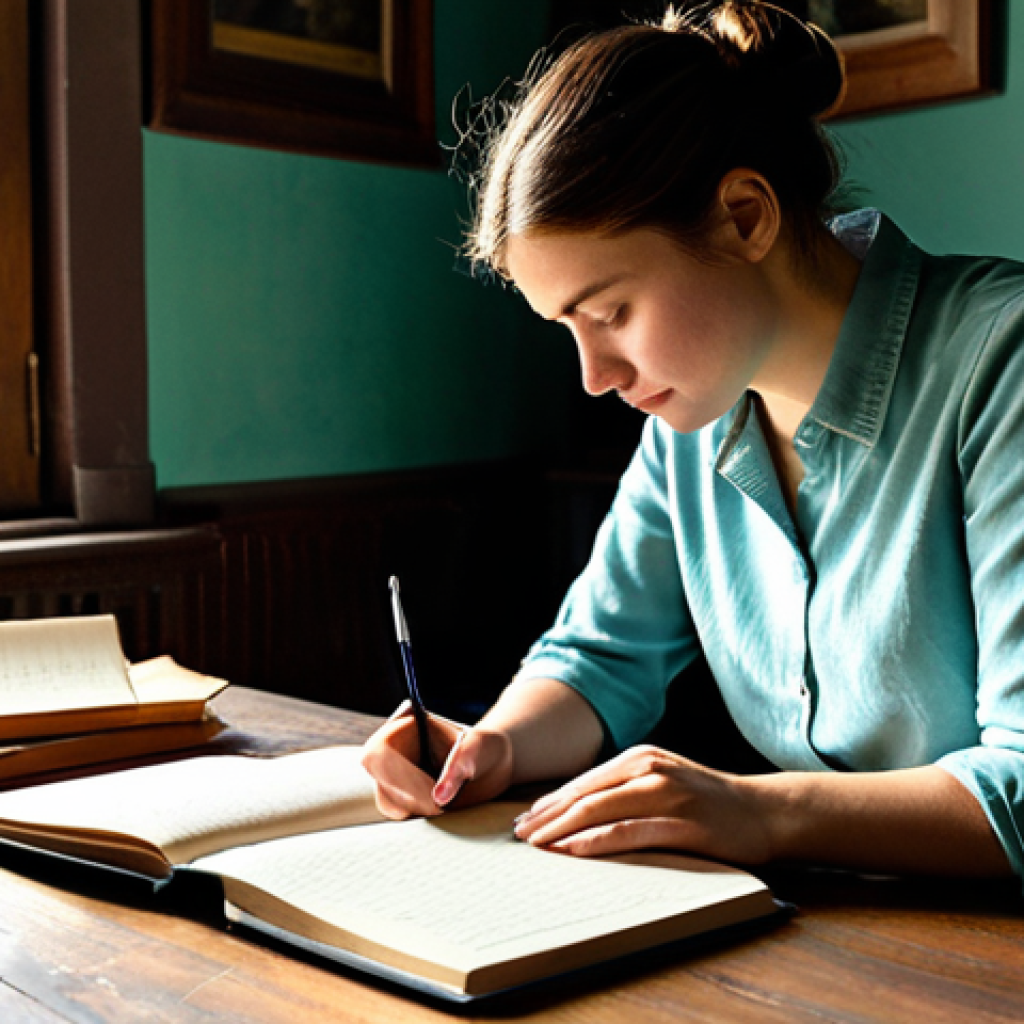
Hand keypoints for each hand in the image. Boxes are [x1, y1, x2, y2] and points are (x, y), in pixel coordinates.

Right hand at [360, 701, 513, 819]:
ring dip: (412, 808)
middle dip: (407, 796)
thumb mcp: (476, 748)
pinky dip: (414, 814)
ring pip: (385, 799)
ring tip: (443, 806)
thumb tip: (438, 799)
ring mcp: (392, 771)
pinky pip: (395, 810)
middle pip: (378, 778)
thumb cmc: (482, 747)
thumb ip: (459, 767)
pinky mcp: (400, 793)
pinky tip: (438, 808)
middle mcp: (392, 747)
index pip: (379, 751)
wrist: (489, 762)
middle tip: (439, 808)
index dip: (395, 775)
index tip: (428, 793)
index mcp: (405, 724)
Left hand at [513, 744, 772, 863]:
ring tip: (535, 843)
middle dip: (546, 815)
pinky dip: (595, 841)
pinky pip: (628, 831)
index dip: (550, 801)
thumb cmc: (708, 801)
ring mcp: (665, 793)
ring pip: (600, 809)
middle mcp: (648, 769)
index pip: (583, 781)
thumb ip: (625, 789)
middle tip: (517, 835)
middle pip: (585, 794)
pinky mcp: (681, 822)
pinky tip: (572, 850)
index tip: (523, 819)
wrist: (763, 810)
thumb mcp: (662, 782)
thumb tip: (577, 813)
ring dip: (561, 827)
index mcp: (640, 758)